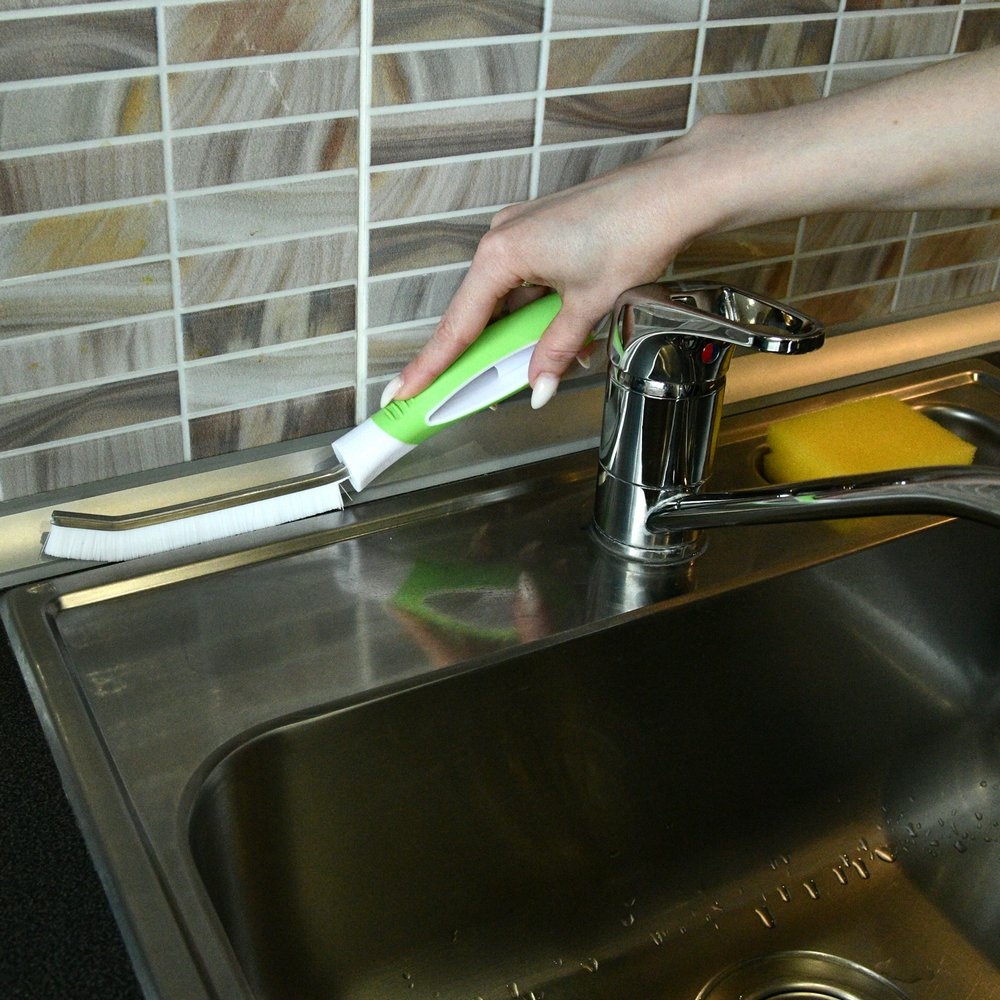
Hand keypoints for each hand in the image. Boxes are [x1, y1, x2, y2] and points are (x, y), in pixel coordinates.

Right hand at [388, 141, 715, 406]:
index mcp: (502, 254)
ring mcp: (523, 233)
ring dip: (525, 337)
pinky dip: (542, 314)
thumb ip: (555, 350)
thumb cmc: (634, 230)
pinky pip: (528, 285)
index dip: (432, 364)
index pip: (458, 325)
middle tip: (470, 392)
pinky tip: (569, 334)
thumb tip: (537, 385)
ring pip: (507, 302)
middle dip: (485, 356)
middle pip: (478, 314)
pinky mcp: (544, 234)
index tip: (405, 389)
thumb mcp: (589, 305)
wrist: (672, 192)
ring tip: (550, 362)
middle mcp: (504, 239)